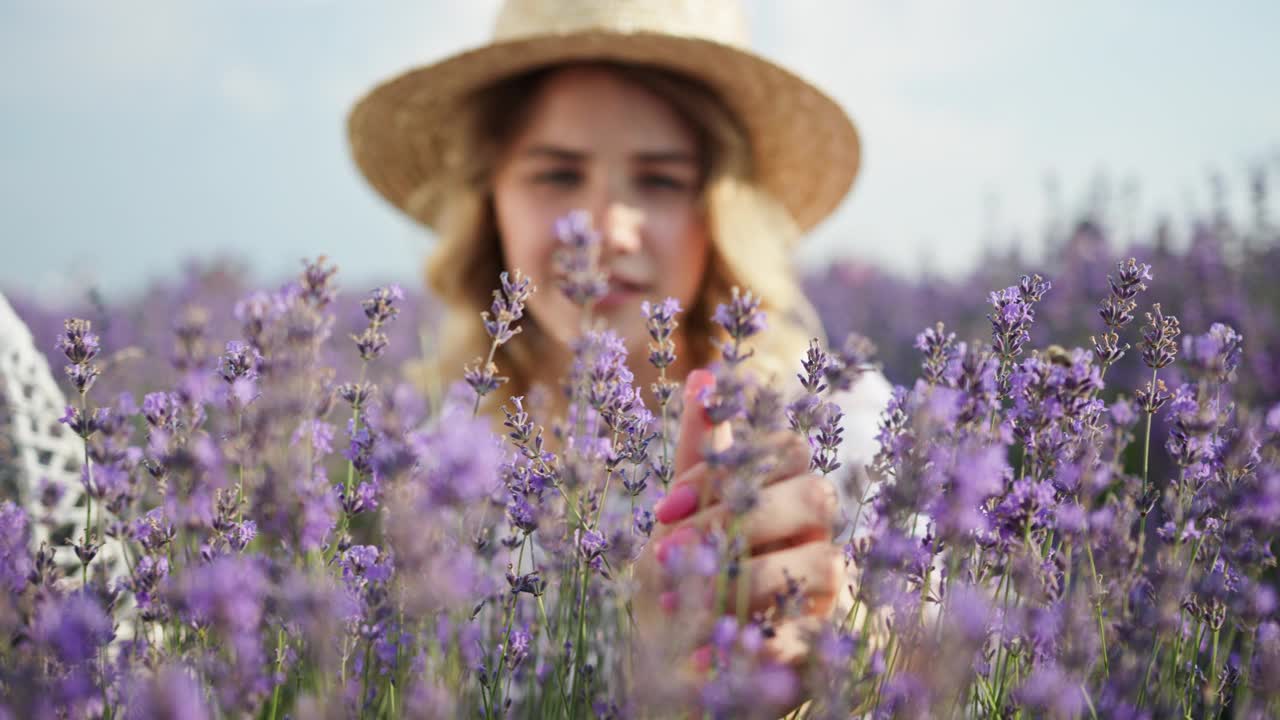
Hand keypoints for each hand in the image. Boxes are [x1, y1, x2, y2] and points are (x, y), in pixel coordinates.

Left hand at [633, 369, 846, 710]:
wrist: (669, 667)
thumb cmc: (679, 579)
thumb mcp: (679, 516)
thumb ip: (700, 454)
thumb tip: (705, 376)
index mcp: (783, 495)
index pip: (788, 450)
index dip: (726, 473)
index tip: (662, 512)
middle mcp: (814, 538)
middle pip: (815, 497)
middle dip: (737, 522)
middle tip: (668, 554)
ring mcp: (825, 595)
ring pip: (824, 563)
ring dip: (744, 581)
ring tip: (678, 608)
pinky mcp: (821, 653)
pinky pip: (807, 641)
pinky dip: (750, 646)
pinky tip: (700, 657)